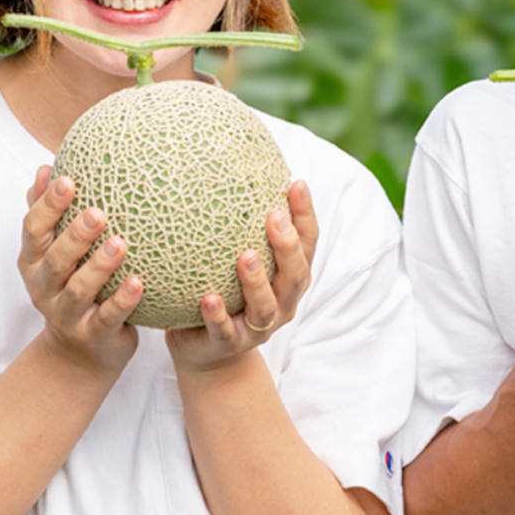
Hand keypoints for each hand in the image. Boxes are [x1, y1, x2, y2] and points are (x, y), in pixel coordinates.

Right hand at [18, 165, 142, 373]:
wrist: (79, 351)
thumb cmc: (71, 285)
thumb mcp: (54, 253)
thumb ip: (49, 214)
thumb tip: (46, 167)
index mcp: (33, 262)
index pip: (32, 230)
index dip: (47, 206)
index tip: (68, 179)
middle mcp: (44, 288)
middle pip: (54, 260)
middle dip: (74, 235)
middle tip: (98, 212)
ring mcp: (67, 315)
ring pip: (80, 290)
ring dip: (99, 266)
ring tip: (120, 243)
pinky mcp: (92, 335)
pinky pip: (108, 317)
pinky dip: (122, 300)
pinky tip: (139, 282)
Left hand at [166, 180, 319, 373]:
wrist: (207, 350)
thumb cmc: (225, 290)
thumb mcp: (235, 256)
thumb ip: (241, 224)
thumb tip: (228, 164)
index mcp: (290, 276)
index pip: (307, 242)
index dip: (305, 215)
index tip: (295, 183)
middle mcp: (282, 302)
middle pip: (296, 275)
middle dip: (288, 246)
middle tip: (274, 216)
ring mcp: (258, 327)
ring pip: (265, 306)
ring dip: (256, 281)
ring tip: (245, 257)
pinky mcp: (230, 345)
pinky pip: (225, 331)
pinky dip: (218, 316)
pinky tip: (207, 298)